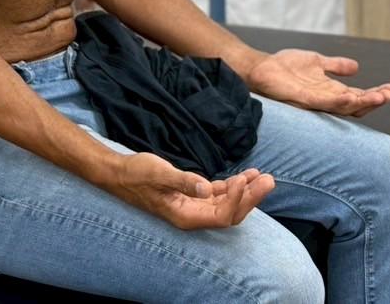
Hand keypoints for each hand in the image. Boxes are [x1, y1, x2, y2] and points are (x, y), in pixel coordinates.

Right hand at [105, 153, 274, 229]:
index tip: (242, 180)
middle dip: (250, 198)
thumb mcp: (159, 174)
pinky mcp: (192, 194)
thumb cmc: (137, 175)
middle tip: (269, 180)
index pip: (220, 216)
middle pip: (229, 213)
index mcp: (185, 216)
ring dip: (245, 191)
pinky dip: (232, 184)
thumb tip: (206, 188)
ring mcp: (193, 206)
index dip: (235, 200)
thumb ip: (183, 181)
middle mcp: (192, 215)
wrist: (120, 173)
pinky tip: (246, 175)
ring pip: (227, 203)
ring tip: (264, 176)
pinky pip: (218, 194)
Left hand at [242, 49, 389, 117]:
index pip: (359, 96)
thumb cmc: (285, 68)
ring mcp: (315, 101)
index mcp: (331, 91)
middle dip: (375, 100)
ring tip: (380, 97)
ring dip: (363, 102)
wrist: (261, 68)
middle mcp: (326, 99)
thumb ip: (336, 66)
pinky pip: (323, 103)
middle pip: (356, 105)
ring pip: (345, 107)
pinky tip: (351, 97)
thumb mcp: (317, 62)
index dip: (376, 94)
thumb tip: (357, 67)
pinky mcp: (303, 99)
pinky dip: (338, 101)